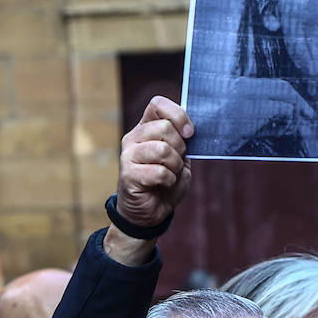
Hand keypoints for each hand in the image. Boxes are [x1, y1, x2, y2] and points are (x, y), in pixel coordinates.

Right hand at [107, 97, 192, 257]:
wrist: (150, 212)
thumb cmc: (166, 182)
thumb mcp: (179, 157)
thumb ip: (182, 140)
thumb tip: (189, 128)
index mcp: (146, 128)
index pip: (157, 104)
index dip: (178, 115)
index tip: (189, 133)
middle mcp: (133, 138)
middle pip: (165, 127)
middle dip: (181, 147)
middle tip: (177, 162)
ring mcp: (127, 156)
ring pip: (163, 149)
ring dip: (175, 165)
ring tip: (170, 174)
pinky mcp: (128, 175)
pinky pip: (159, 171)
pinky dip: (169, 180)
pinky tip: (163, 184)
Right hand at [210, 78, 316, 153]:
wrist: (206, 140)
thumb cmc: (222, 135)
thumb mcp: (242, 120)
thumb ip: (261, 113)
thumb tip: (289, 113)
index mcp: (242, 85)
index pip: (275, 84)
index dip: (291, 96)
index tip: (302, 108)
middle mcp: (248, 85)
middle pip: (284, 87)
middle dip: (300, 102)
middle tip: (310, 115)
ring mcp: (252, 94)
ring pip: (287, 96)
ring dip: (295, 113)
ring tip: (291, 127)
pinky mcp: (258, 107)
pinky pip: (286, 110)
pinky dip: (289, 121)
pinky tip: (284, 131)